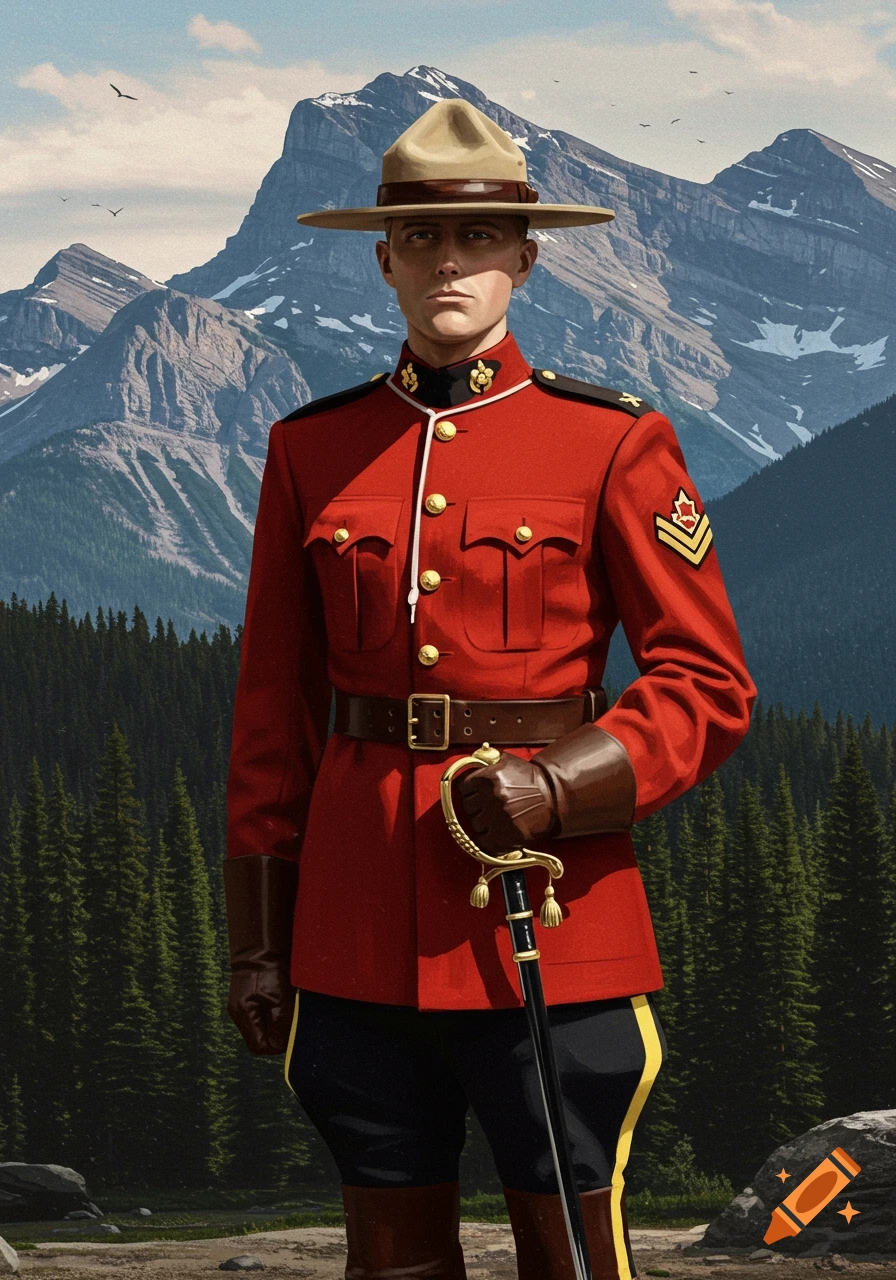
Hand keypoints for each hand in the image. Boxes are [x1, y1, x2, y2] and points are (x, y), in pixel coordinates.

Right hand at [222, 855, 297, 1055]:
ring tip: (289, 1009)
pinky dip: (272, 1013)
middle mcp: (238, 1013)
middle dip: (277, 1035)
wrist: (261, 942)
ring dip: (276, 1023)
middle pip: (260, 1038)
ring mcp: (241, 1005)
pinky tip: (282, 1001)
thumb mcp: (281, 997)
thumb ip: (283, 1023)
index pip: (260, 1046)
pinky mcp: (246, 997)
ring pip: (261, 1026)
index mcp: (244, 1014)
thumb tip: (285, 1044)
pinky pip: (260, 1014)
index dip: (278, 1045)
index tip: (292, 1034)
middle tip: (293, 1022)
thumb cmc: (272, 968)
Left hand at [457, 752, 557, 853]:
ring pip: (475, 824)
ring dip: (483, 823)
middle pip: (468, 807)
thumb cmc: (528, 778)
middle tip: (489, 807)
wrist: (553, 796)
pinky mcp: (506, 835)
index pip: (463, 787)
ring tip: (497, 819)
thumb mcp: (507, 761)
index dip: (470, 791)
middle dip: (476, 807)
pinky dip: (488, 840)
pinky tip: (496, 834)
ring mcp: (498, 817)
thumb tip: (466, 761)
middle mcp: (491, 796)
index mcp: (487, 777)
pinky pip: (484, 842)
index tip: (477, 794)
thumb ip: (485, 760)